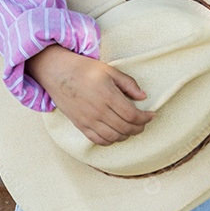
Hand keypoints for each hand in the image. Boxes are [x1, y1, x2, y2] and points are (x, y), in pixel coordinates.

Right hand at [25, 45, 153, 145]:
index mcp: (108, 95)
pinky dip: (110, 141)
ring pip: (113, 137)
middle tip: (143, 122)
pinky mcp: (80, 125)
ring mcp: (89, 120)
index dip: (145, 118)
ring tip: (131, 128)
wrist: (58, 72)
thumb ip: (128, 83)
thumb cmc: (84, 69)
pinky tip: (115, 134)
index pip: (132, 115)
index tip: (151, 115)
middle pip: (125, 128)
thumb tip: (143, 96)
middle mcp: (99, 111)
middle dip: (139, 128)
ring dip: (126, 135)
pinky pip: (98, 140)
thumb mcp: (109, 70)